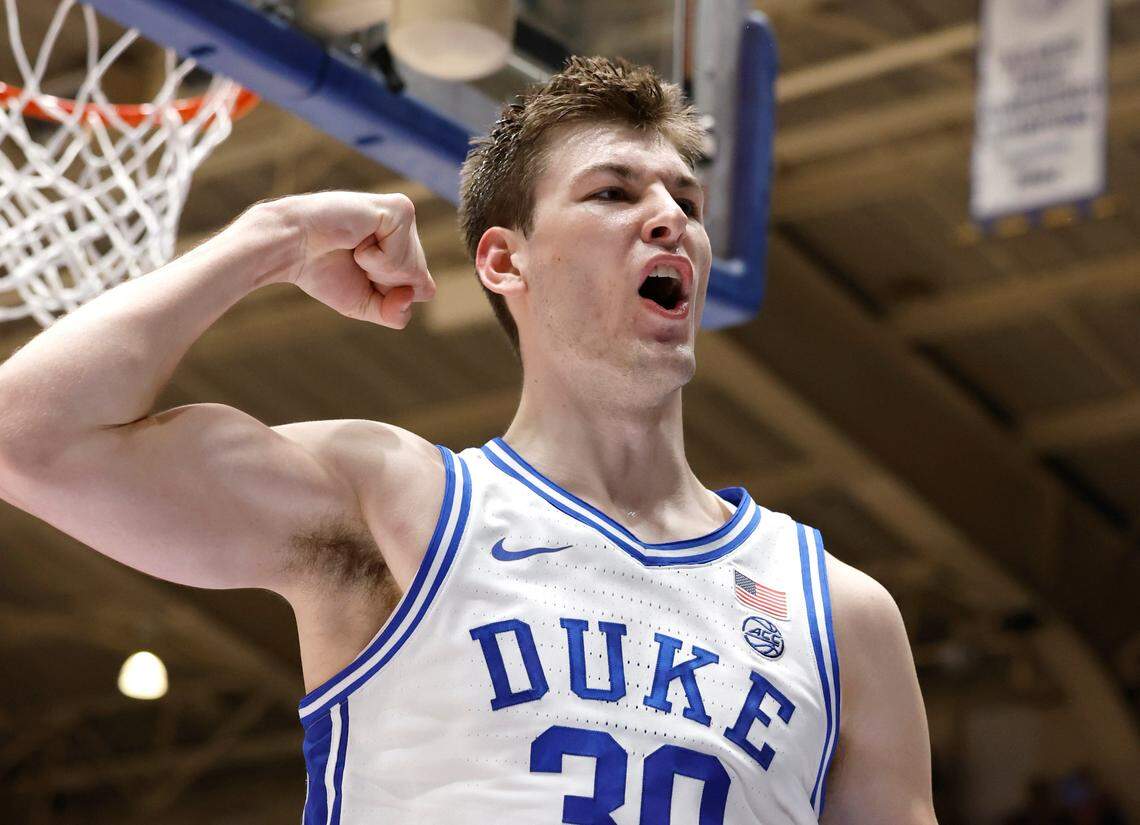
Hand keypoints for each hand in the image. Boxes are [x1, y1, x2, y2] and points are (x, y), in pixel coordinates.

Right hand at [265, 191, 435, 328]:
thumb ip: (397, 313)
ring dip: (376, 270)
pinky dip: (374, 259)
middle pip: (420, 281)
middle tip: (354, 260)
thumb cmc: (324, 271)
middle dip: (384, 283)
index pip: (424, 291)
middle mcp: (409, 230)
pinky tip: (356, 239)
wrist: (291, 247)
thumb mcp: (366, 304)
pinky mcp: (399, 208)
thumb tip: (421, 292)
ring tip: (353, 247)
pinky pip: (399, 257)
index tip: (362, 278)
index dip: (392, 298)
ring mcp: (405, 215)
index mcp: (405, 249)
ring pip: (413, 270)